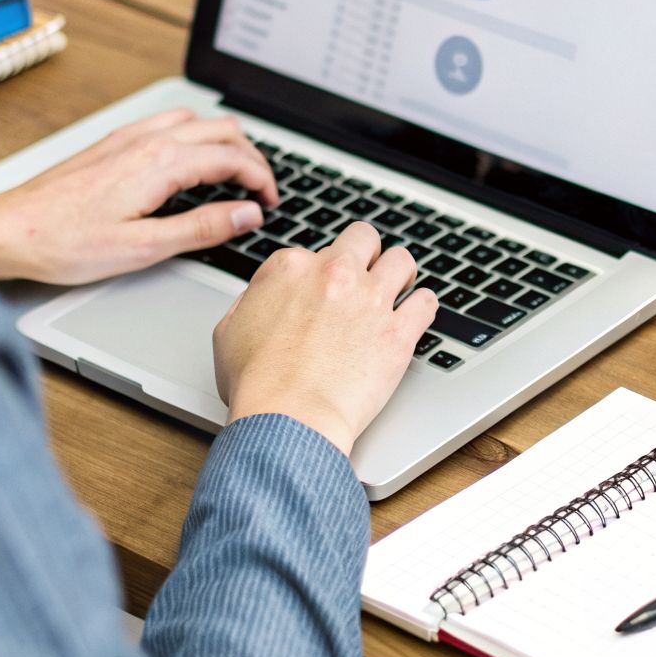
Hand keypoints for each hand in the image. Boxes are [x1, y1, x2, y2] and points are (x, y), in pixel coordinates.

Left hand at [0, 108, 280, 283]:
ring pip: (195, 120)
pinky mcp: (111, 142)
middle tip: (262, 190)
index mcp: (160, 164)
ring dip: (224, 141)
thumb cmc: (65, 243)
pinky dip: (195, 136)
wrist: (8, 230)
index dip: (262, 179)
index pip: (232, 157)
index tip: (271, 202)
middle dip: (252, 157)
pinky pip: (167, 123)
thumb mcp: (144, 248)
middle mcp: (146, 141)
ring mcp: (127, 137)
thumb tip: (247, 214)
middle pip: (221, 130)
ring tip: (234, 173)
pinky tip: (189, 160)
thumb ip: (203, 227)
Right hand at [213, 222, 438, 454]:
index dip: (320, 274)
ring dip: (399, 273)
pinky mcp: (398, 331)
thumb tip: (264, 295)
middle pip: (363, 239)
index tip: (323, 292)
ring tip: (397, 290)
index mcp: (291, 268)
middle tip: (365, 278)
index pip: (316, 251)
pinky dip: (422, 307)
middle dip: (365, 255)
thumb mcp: (228, 331)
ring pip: (401, 259)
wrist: (286, 418)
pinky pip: (426, 302)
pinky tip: (415, 315)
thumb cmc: (256, 384)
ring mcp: (370, 300)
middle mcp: (334, 274)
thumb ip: (252, 300)